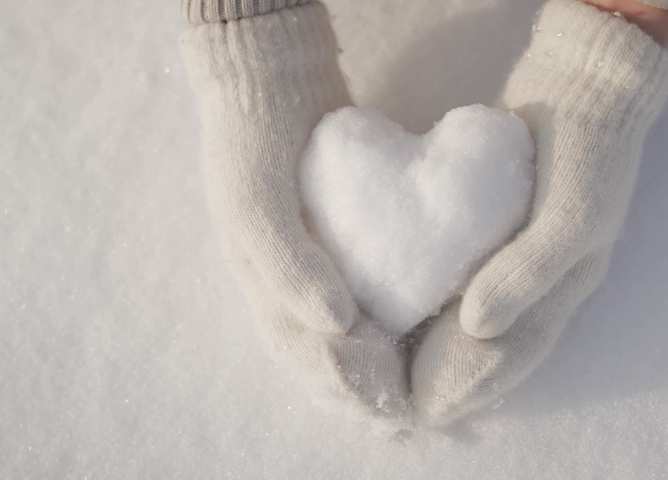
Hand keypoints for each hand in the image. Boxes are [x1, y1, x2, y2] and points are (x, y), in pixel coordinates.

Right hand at [180, 1, 406, 420]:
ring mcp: (311, 259)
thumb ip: (287, 265)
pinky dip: (385, 317)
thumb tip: (338, 325)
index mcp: (260, 282)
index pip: (300, 350)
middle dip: (362, 384)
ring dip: (374, 362)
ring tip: (413, 386)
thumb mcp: (254, 199)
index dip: (341, 380)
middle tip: (407, 408)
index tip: (388, 398)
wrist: (272, 76)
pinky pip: (364, 287)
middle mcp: (284, 280)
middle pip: (321, 350)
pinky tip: (414, 326)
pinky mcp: (340, 236)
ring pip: (341, 328)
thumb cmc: (253, 138)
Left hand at [411, 0, 667, 424]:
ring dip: (439, 347)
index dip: (465, 386)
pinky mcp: (498, 231)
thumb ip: (528, 272)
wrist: (584, 86)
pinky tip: (407, 304)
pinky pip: (466, 281)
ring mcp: (520, 258)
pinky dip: (439, 303)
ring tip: (392, 364)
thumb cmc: (588, 151)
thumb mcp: (572, 213)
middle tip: (392, 395)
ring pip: (477, 321)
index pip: (510, 359)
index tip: (416, 407)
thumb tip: (476, 327)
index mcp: (562, 291)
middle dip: (445, 377)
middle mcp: (540, 284)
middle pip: (490, 351)